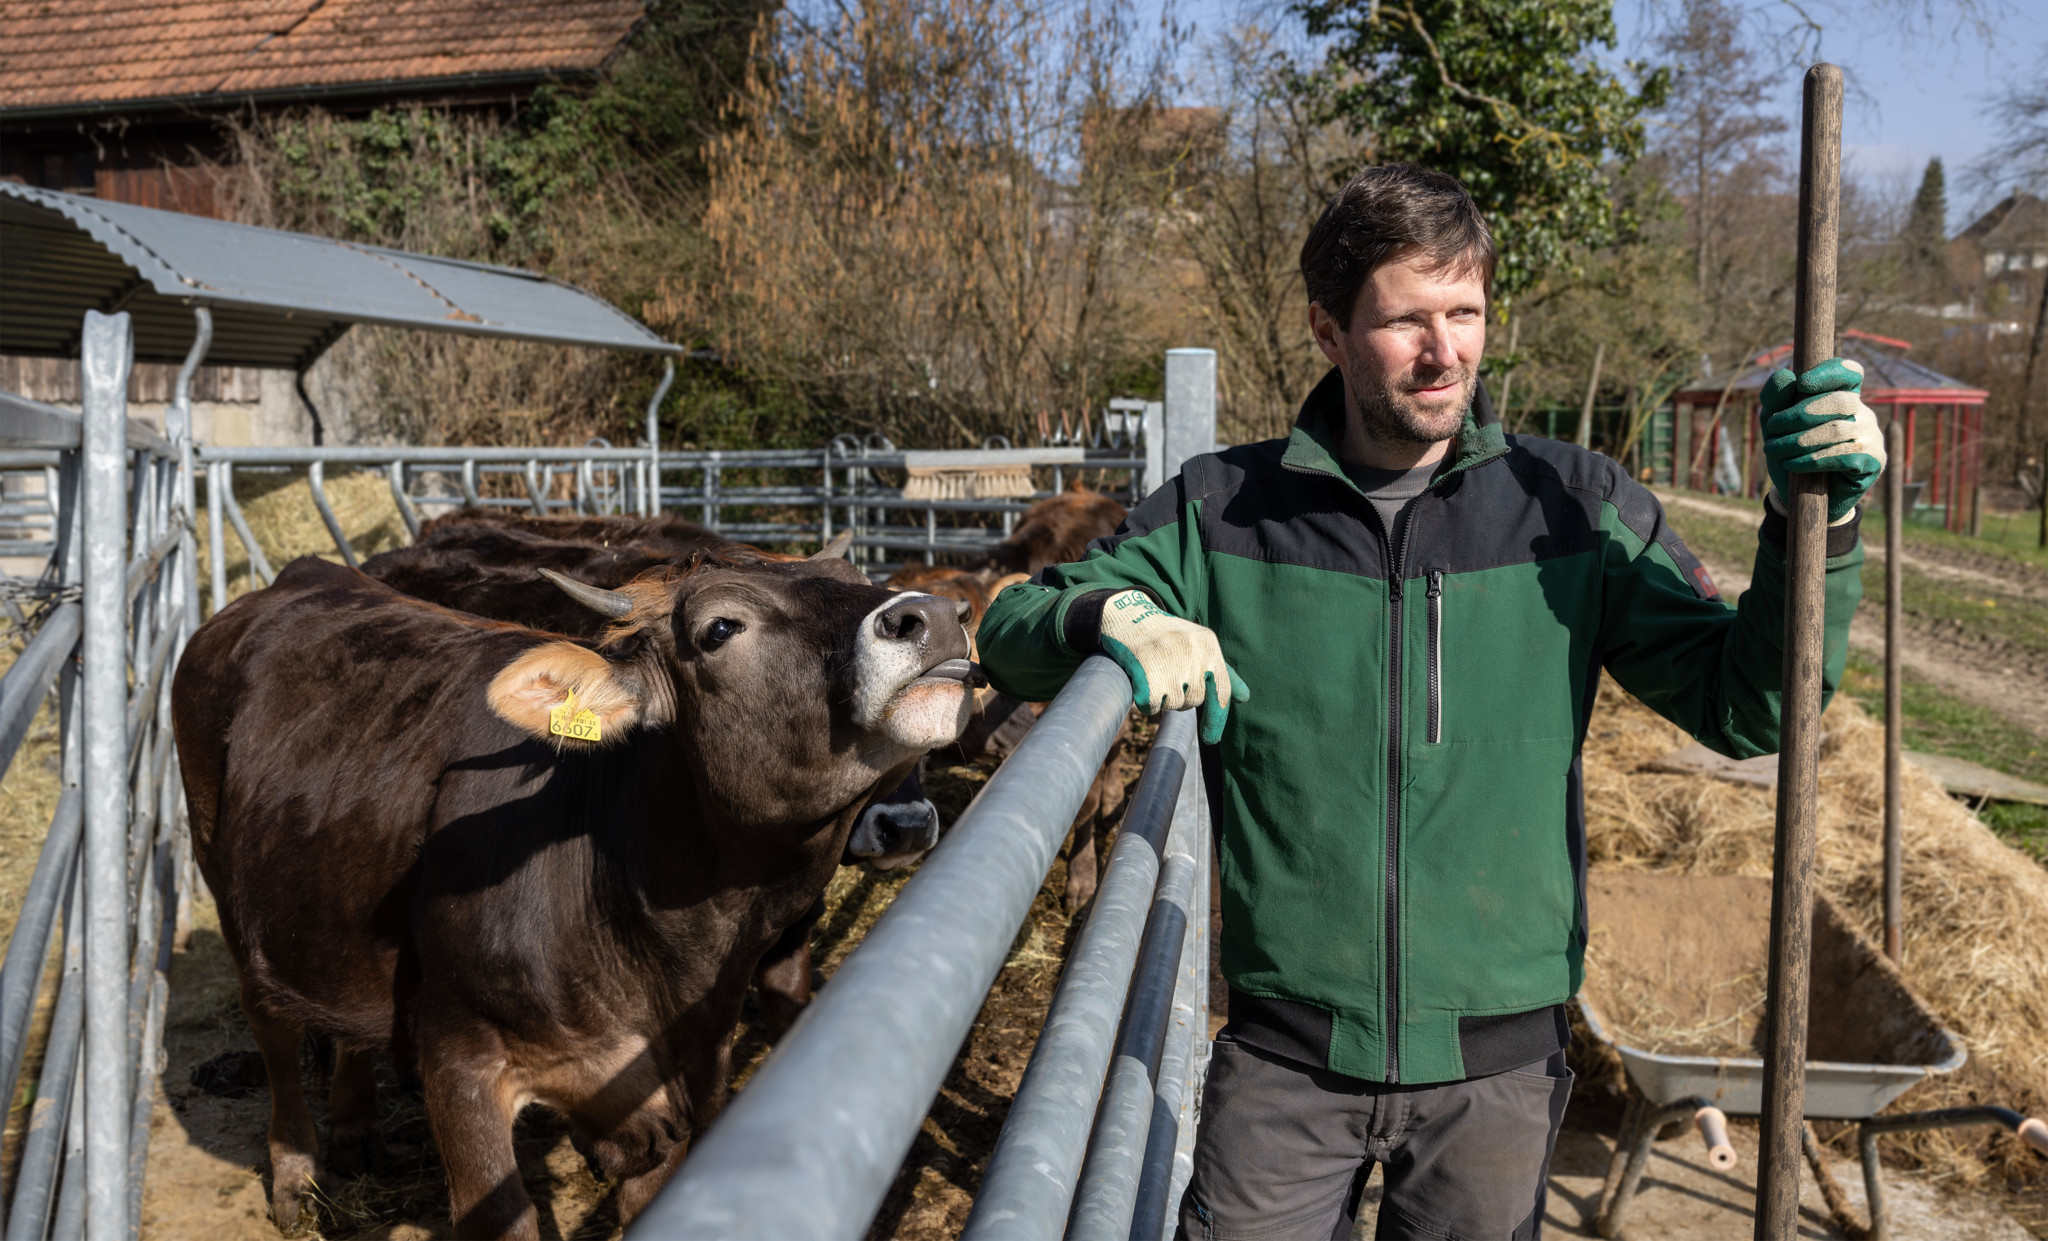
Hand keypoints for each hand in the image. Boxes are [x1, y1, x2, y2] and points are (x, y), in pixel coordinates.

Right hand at [1096, 590, 1248, 743]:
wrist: (1128, 617)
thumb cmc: (1167, 636)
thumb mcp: (1199, 644)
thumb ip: (1222, 671)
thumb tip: (1243, 697)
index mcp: (1208, 644)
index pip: (1221, 689)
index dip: (1217, 717)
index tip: (1211, 738)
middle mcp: (1192, 653)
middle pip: (1194, 700)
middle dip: (1182, 696)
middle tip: (1168, 675)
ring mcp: (1170, 665)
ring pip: (1174, 705)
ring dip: (1163, 698)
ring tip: (1154, 672)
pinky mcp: (1149, 677)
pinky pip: (1152, 707)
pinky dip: (1146, 701)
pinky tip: (1142, 681)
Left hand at [1761, 357, 1886, 524]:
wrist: (1800, 497)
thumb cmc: (1790, 452)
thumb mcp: (1774, 425)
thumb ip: (1775, 399)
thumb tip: (1785, 374)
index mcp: (1843, 397)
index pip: (1849, 373)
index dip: (1830, 372)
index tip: (1802, 383)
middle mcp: (1863, 414)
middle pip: (1840, 401)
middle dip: (1801, 413)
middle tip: (1772, 428)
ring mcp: (1872, 438)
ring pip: (1839, 430)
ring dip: (1800, 440)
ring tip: (1775, 449)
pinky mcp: (1873, 462)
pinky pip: (1846, 456)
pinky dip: (1813, 460)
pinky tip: (1793, 465)